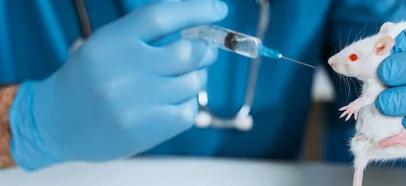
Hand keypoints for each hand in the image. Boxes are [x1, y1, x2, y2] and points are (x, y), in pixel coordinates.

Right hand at [8, 0, 227, 170]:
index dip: (197, 10)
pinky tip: (170, 102)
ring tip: (179, 81)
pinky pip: (189, 109)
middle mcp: (123, 69)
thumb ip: (146, 34)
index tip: (219, 9)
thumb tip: (199, 24)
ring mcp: (135, 101)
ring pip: (194, 82)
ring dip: (196, 78)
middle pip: (188, 51)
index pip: (162, 16)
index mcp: (112, 41)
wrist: (56, 123)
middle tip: (204, 51)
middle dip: (205, 50)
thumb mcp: (108, 45)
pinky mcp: (146, 128)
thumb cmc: (91, 78)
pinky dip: (188, 103)